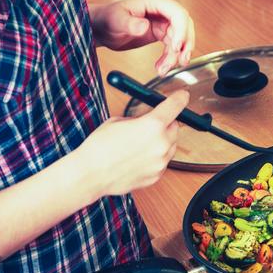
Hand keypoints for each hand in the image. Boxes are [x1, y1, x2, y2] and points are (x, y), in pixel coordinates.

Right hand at [74, 90, 188, 198]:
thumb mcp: (119, 121)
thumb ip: (140, 118)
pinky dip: (155, 158)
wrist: (90, 174)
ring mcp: (160, 162)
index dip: (180, 98)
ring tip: (139, 145)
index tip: (183, 96)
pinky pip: (162, 162)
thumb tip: (150, 118)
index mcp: (152, 125)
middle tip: (149, 126)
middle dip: (165, 124)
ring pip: (171, 146)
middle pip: (175, 127)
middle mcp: (161, 144)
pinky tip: (137, 158)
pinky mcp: (156, 175)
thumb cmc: (100, 147)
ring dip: (161, 142)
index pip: (175, 106)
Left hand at [90, 0, 194, 75]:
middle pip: (185, 27)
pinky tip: (160, 67)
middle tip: (180, 61)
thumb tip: (144, 27)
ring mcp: (163, 22)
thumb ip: (130, 24)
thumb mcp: (116, 20)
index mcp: (155, 1)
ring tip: (164, 69)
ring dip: (176, 56)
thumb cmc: (107, 19)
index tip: (176, 48)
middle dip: (184, 45)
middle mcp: (163, 10)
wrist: (102, 28)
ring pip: (180, 39)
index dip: (182, 31)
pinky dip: (169, 59)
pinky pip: (172, 47)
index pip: (178, 14)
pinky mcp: (161, 33)